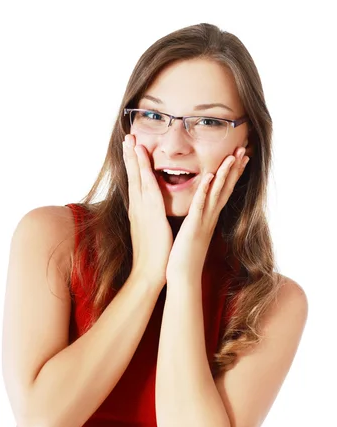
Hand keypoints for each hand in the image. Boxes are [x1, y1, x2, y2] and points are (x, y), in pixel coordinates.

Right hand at [122, 134, 172, 288]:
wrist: (148, 273)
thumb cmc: (153, 255)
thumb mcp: (150, 232)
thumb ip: (151, 220)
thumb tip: (153, 214)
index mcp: (138, 211)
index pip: (135, 183)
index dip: (133, 165)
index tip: (131, 149)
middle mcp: (137, 207)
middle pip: (132, 176)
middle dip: (129, 155)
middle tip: (127, 136)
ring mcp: (142, 209)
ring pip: (138, 177)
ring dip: (134, 157)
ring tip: (131, 139)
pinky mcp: (150, 213)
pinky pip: (149, 186)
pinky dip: (146, 169)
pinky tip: (144, 156)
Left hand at [166, 147, 249, 281]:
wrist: (183, 277)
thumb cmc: (185, 257)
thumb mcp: (193, 233)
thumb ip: (198, 221)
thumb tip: (199, 213)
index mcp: (209, 218)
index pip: (223, 191)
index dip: (232, 174)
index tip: (240, 157)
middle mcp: (210, 217)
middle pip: (226, 188)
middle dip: (235, 168)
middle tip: (244, 149)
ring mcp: (204, 222)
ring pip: (217, 193)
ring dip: (225, 174)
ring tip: (233, 156)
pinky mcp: (194, 227)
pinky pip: (200, 205)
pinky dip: (205, 190)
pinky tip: (209, 175)